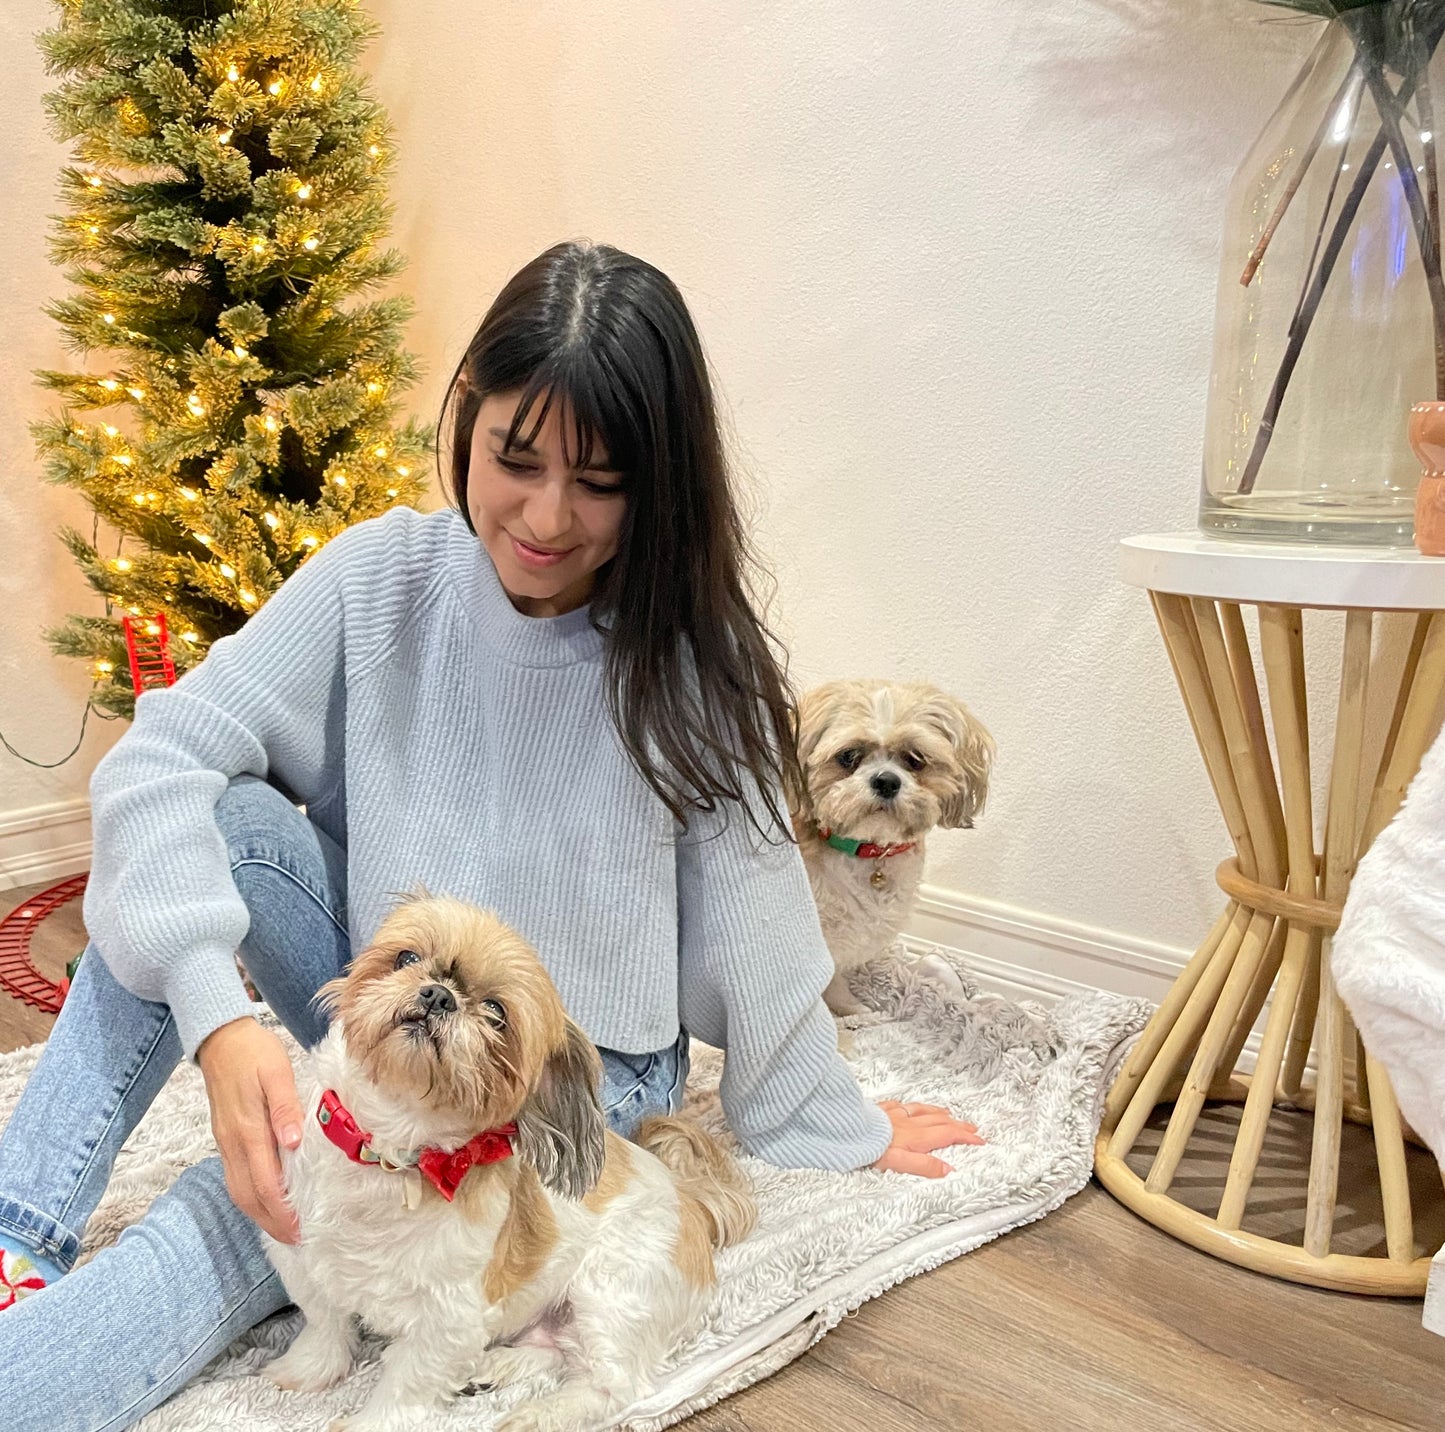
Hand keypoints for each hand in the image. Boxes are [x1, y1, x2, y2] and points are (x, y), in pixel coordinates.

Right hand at [196, 1017, 303, 1243]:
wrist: (220, 1039)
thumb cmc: (254, 1053)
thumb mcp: (277, 1072)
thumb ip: (286, 1108)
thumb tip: (292, 1144)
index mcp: (248, 1129)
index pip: (265, 1182)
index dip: (282, 1210)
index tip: (300, 1229)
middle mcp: (233, 1142)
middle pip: (249, 1195)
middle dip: (271, 1222)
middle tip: (296, 1240)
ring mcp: (225, 1142)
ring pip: (238, 1190)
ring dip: (259, 1214)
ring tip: (283, 1228)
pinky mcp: (225, 1138)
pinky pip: (235, 1177)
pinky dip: (250, 1196)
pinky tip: (265, 1201)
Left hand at [871, 1099, 983, 1177]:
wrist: (841, 1129)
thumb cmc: (866, 1148)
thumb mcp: (898, 1163)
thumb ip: (924, 1166)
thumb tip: (948, 1170)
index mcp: (914, 1137)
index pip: (947, 1135)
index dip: (965, 1137)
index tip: (980, 1140)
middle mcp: (906, 1122)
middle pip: (938, 1121)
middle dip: (957, 1124)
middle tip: (971, 1127)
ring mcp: (892, 1114)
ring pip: (921, 1110)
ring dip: (937, 1112)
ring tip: (947, 1112)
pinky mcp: (878, 1110)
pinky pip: (900, 1105)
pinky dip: (911, 1106)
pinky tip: (908, 1106)